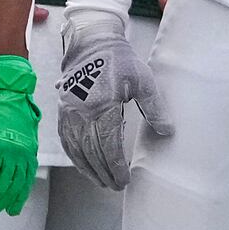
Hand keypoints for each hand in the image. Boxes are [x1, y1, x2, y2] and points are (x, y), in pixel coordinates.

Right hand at [54, 7, 168, 189]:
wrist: (91, 43)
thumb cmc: (119, 60)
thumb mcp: (143, 81)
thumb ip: (155, 108)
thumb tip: (167, 131)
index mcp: (102, 106)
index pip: (108, 146)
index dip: (115, 167)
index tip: (123, 180)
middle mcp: (80, 113)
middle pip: (91, 152)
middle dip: (103, 173)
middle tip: (115, 187)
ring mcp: (68, 112)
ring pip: (76, 149)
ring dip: (87, 168)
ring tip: (100, 182)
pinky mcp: (61, 110)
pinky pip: (65, 139)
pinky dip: (74, 156)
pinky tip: (83, 164)